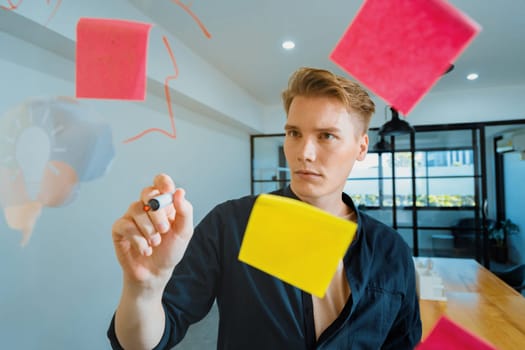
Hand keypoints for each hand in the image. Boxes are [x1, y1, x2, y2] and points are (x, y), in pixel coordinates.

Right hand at [112, 173, 193, 291]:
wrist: (155, 273)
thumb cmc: (170, 251)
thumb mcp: (184, 232)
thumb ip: (185, 211)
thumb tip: (179, 191)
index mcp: (164, 204)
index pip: (160, 182)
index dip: (162, 181)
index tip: (166, 189)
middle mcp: (147, 207)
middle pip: (147, 193)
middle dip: (157, 212)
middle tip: (164, 229)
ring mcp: (132, 217)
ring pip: (136, 209)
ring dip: (149, 230)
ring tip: (155, 243)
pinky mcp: (120, 229)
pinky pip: (125, 226)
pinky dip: (138, 240)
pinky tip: (145, 249)